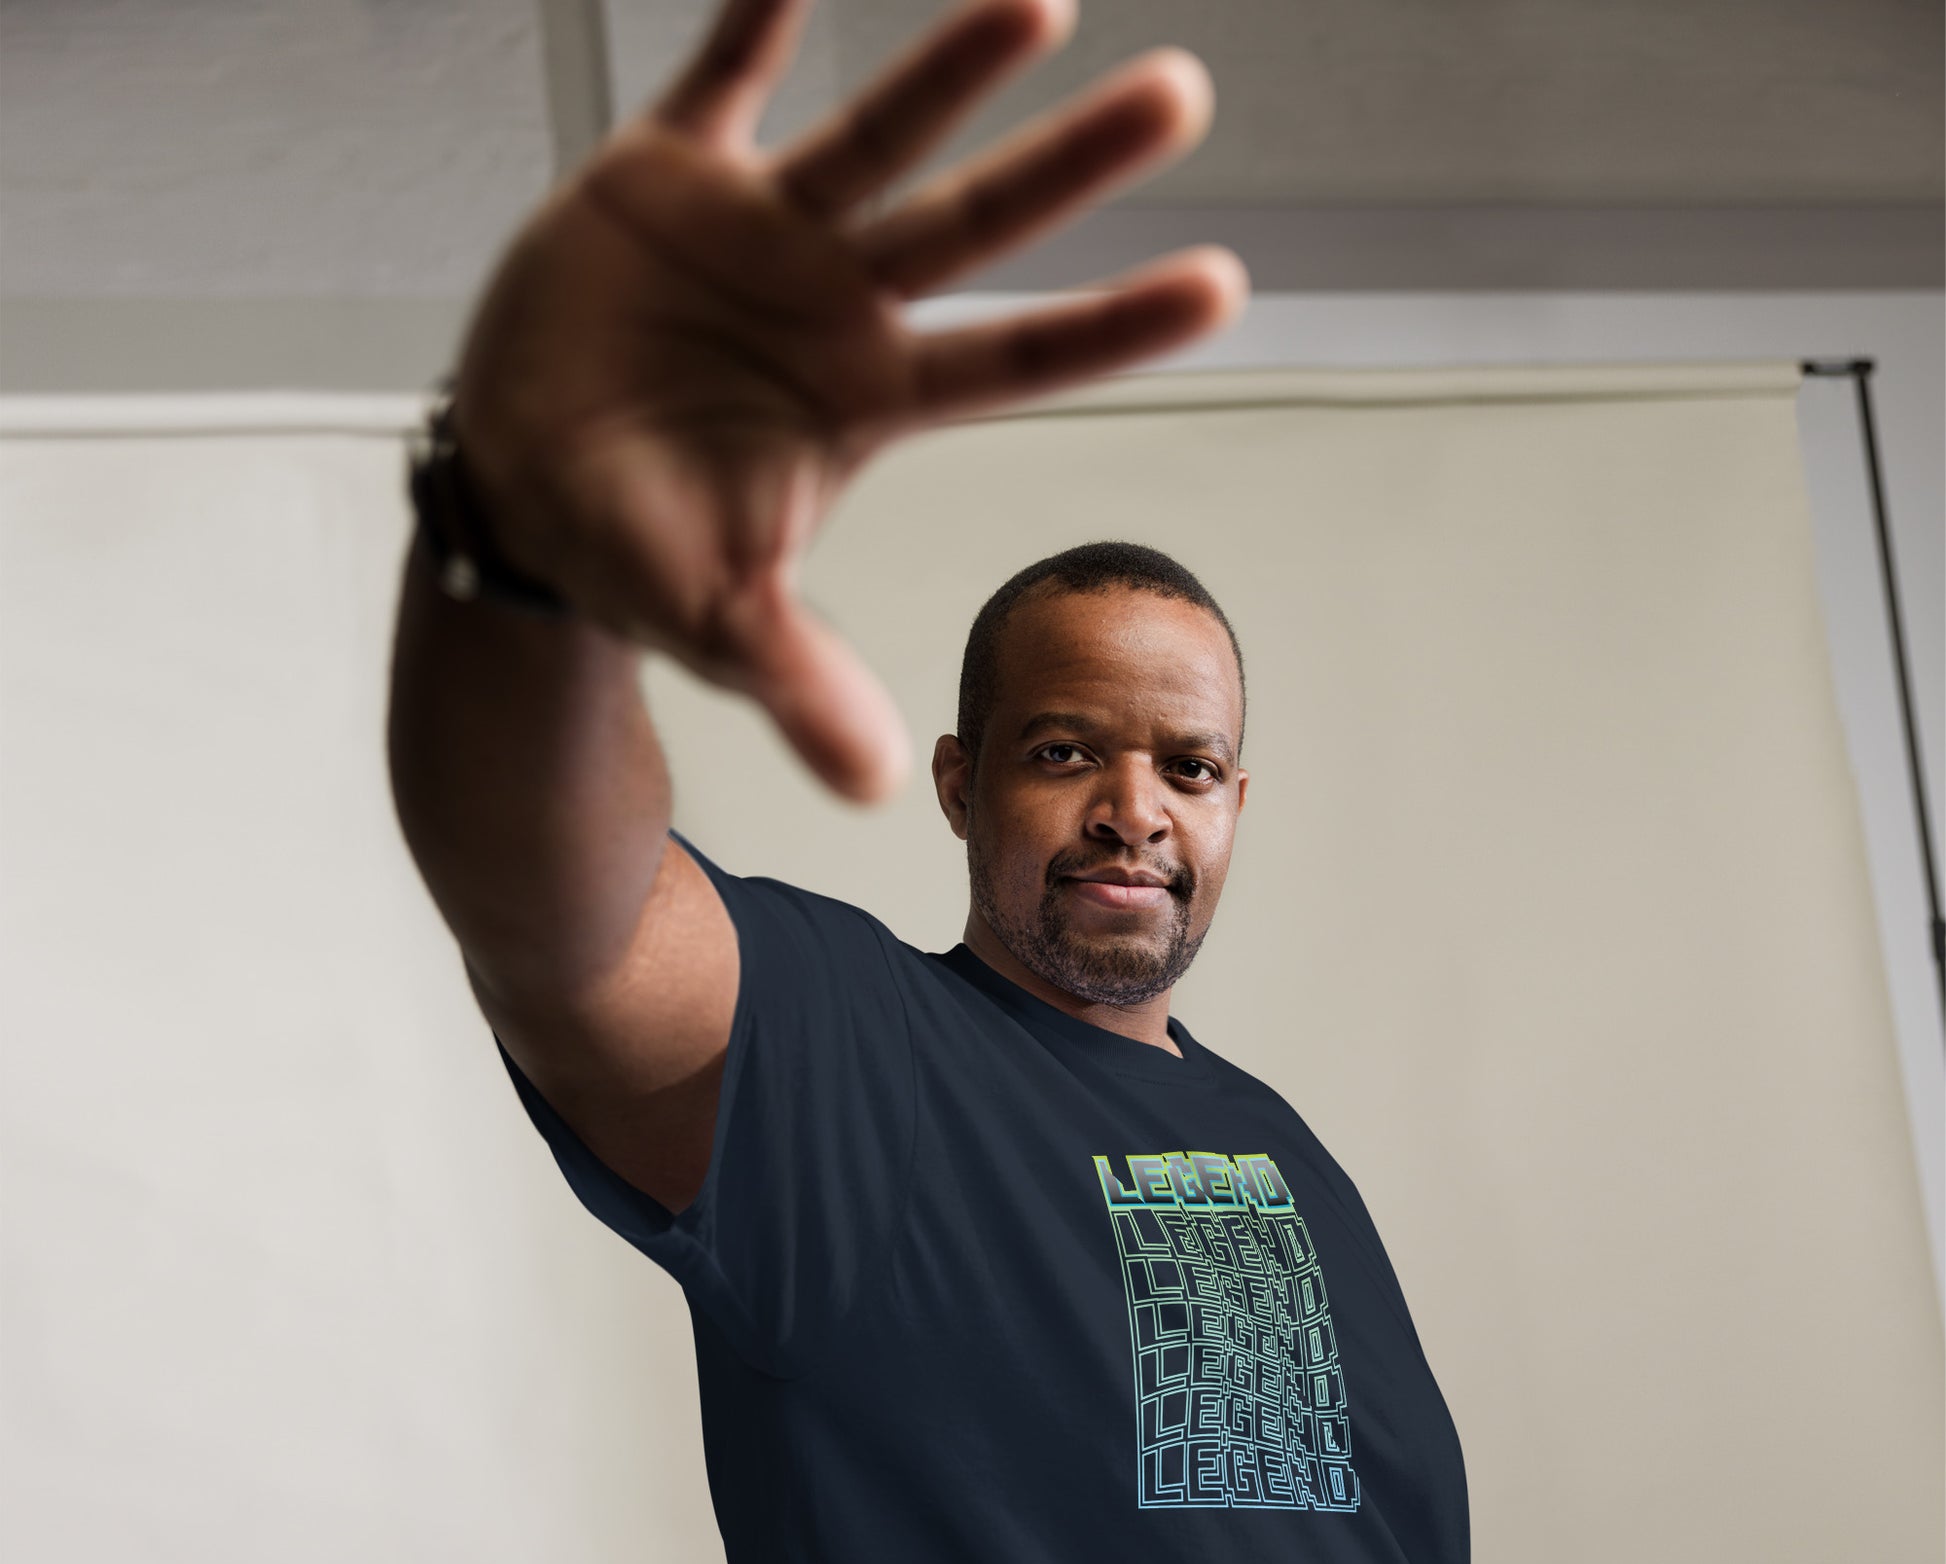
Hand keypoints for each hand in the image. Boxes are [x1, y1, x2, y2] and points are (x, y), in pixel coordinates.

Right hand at [449, 0, 1246, 801]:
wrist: (522, 485)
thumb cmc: (637, 550)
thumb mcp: (719, 623)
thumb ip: (801, 682)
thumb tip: (876, 786)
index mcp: (866, 400)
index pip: (1015, 362)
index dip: (1112, 327)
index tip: (1224, 287)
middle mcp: (835, 304)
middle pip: (974, 227)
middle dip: (1070, 166)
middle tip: (1184, 98)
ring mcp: (758, 234)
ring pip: (874, 135)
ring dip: (950, 69)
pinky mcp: (664, 177)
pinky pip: (720, 76)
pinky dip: (757, 16)